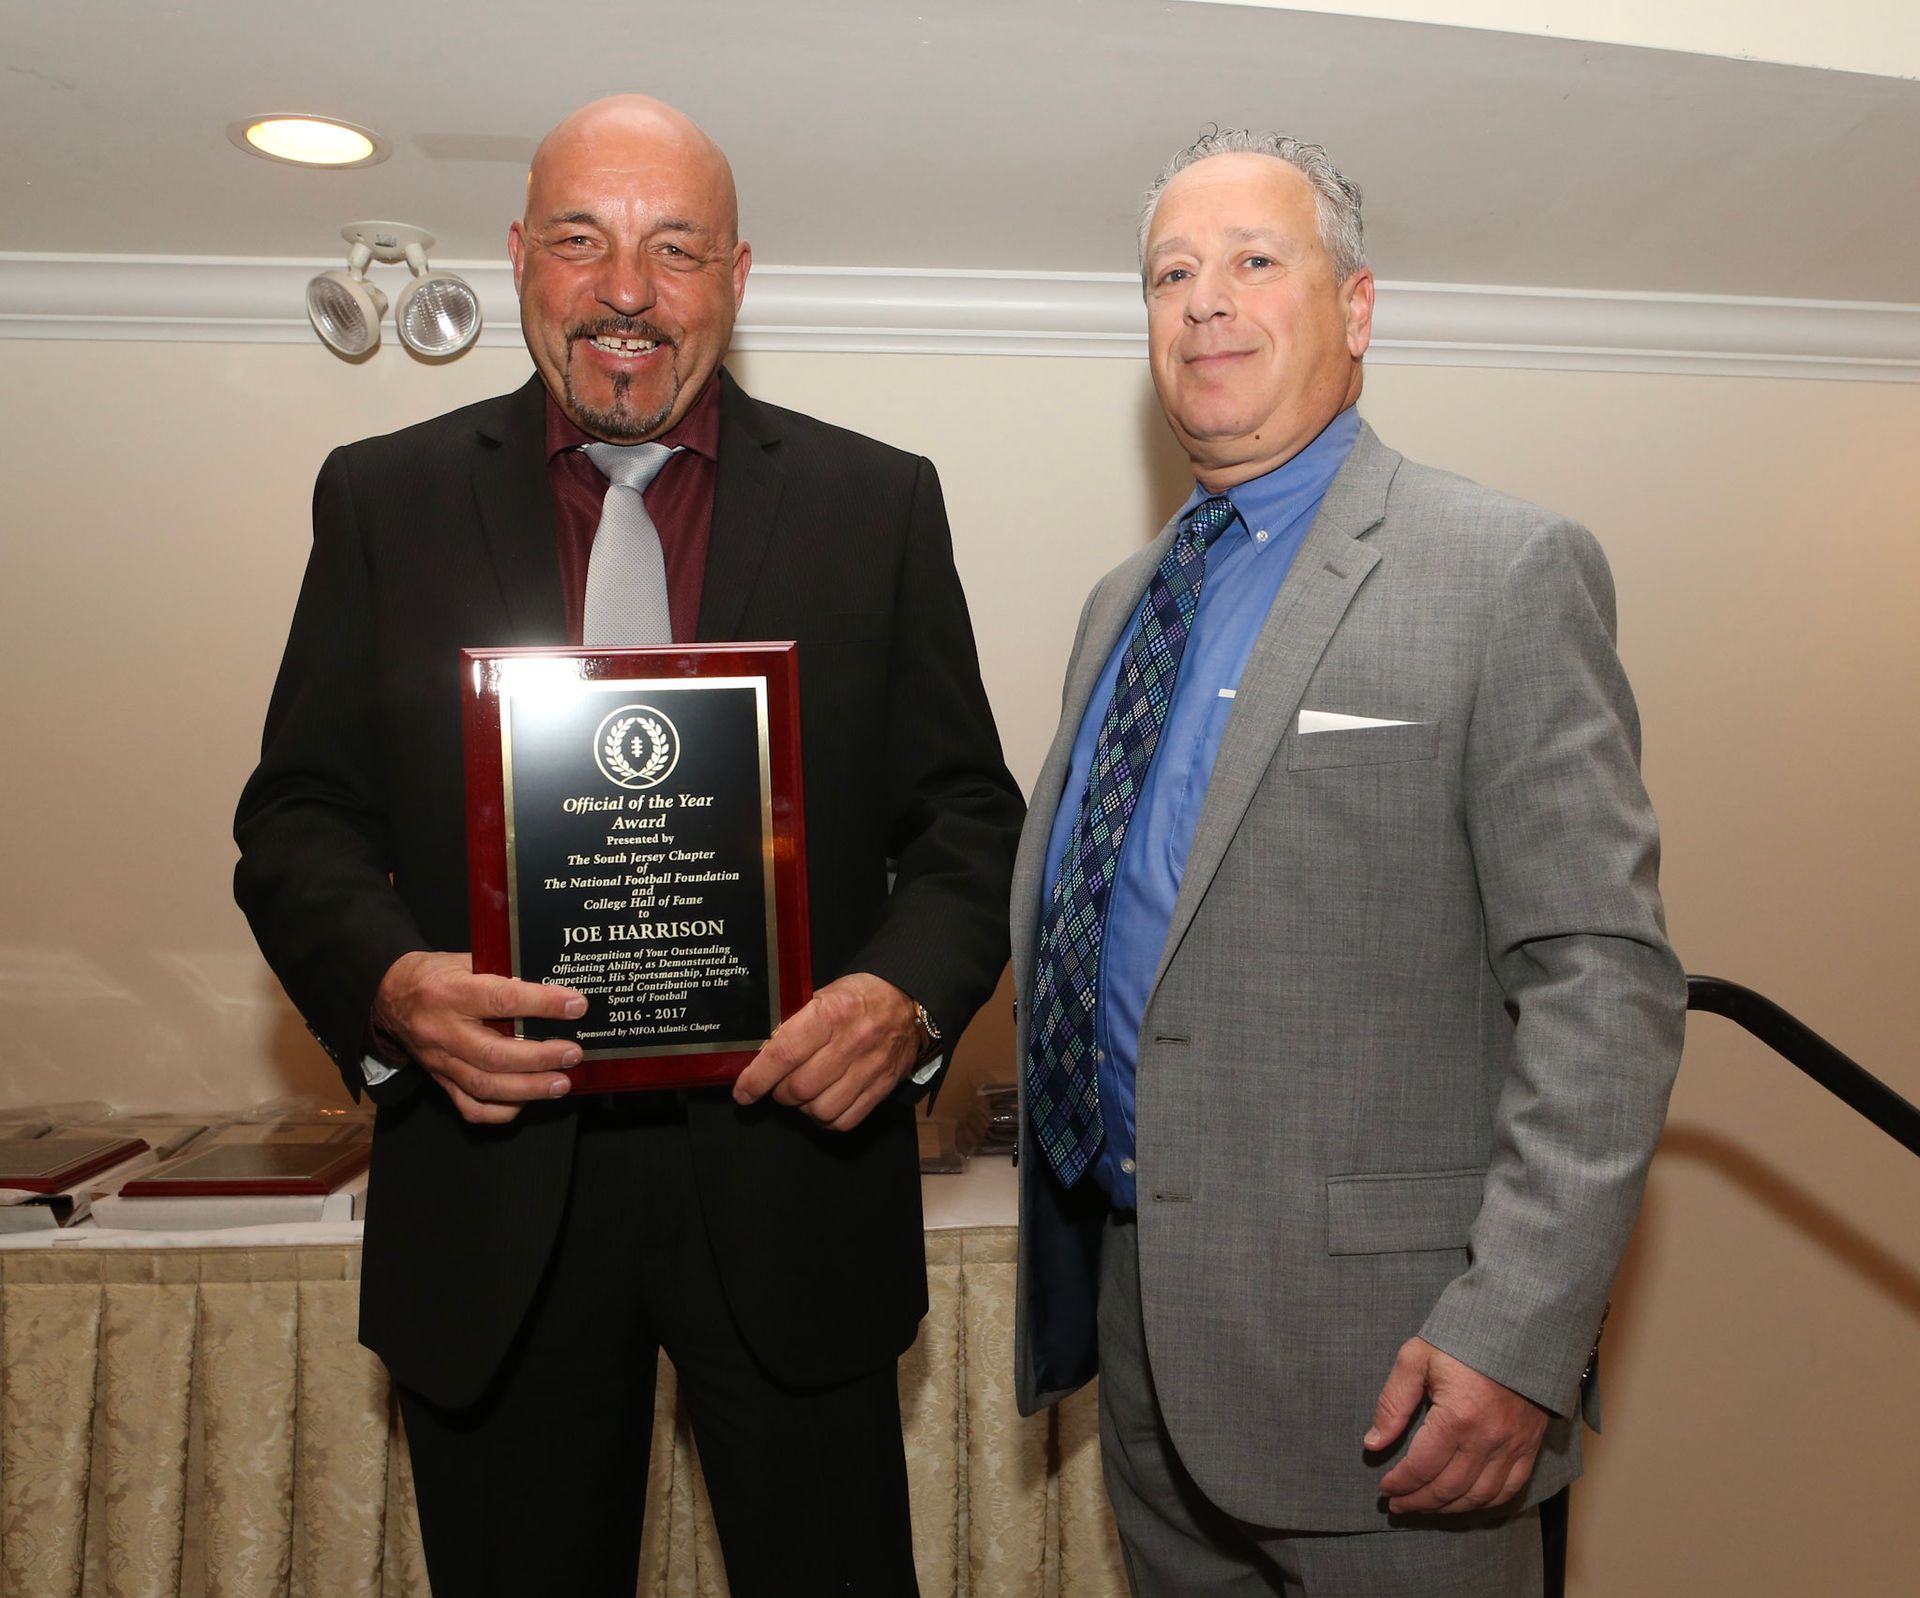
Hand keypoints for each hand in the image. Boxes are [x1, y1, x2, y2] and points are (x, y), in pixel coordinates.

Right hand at [372, 951, 586, 1124]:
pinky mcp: (440, 1082)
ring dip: (529, 1089)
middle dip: (539, 1058)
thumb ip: (502, 972)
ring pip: (484, 1085)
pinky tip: (527, 1099)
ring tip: (562, 1083)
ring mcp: (440, 1062)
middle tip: (573, 1053)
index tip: (576, 1006)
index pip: (501, 1000)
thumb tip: (551, 986)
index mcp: (450, 993)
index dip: (543, 1004)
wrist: (389, 996)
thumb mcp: (466, 960)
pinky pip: (470, 1107)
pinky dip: (502, 1110)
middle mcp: (442, 1031)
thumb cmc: (436, 975)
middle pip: (493, 1054)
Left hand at [731, 973, 918, 1130]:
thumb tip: (759, 1052)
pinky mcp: (882, 1088)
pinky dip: (826, 1119)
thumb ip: (794, 1022)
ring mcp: (870, 1069)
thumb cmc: (859, 997)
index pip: (785, 1053)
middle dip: (779, 1092)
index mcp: (832, 1013)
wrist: (908, 1003)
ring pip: (820, 1110)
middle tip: (778, 1084)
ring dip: (802, 1108)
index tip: (743, 1091)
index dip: (758, 1078)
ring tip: (802, 1093)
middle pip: (799, 1088)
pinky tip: (822, 1103)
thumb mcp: (824, 995)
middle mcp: (852, 1043)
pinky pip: (844, 1121)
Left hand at [1366, 1337, 1548, 1513]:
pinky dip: (1483, 1503)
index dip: (1400, 1483)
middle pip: (1448, 1488)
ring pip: (1478, 1497)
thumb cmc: (1463, 1340)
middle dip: (1418, 1501)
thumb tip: (1373, 1443)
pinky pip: (1508, 1490)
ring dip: (1448, 1508)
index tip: (1384, 1488)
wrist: (1518, 1329)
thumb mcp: (1416, 1358)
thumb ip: (1393, 1402)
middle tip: (1397, 1504)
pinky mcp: (1529, 1446)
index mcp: (1457, 1417)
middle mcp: (1487, 1439)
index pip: (1422, 1467)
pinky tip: (1464, 1502)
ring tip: (1424, 1506)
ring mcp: (1512, 1446)